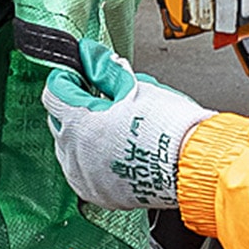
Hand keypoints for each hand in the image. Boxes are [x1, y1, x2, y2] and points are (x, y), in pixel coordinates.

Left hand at [43, 48, 208, 210]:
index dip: (68, 78)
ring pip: (70, 147)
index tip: (81, 74)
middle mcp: (76, 154)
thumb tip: (89, 55)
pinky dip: (93, 158)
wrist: (194, 165)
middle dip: (76, 105)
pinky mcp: (98, 193)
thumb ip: (104, 70)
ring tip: (115, 126)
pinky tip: (115, 149)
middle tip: (104, 97)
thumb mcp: (135, 87)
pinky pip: (84, 171)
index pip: (54, 92)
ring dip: (83, 133)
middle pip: (59, 119)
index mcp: (81, 123)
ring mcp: (85, 177)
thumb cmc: (170, 128)